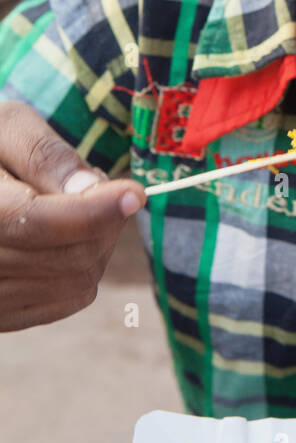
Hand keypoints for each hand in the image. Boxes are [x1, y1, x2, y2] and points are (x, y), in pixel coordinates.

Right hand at [0, 101, 145, 330]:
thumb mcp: (4, 129)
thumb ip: (43, 155)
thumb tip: (91, 187)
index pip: (36, 225)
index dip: (93, 212)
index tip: (134, 193)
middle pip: (66, 257)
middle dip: (103, 221)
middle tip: (95, 185)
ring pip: (76, 283)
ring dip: (98, 244)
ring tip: (76, 208)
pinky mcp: (6, 314)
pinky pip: (68, 301)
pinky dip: (84, 269)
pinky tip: (68, 238)